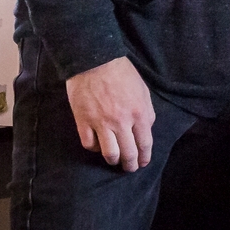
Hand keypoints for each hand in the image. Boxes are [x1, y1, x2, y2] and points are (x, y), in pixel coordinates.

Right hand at [65, 56, 154, 171]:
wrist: (95, 61)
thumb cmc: (122, 73)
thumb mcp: (143, 91)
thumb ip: (146, 112)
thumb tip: (146, 129)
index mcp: (139, 113)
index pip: (145, 143)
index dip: (145, 157)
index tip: (143, 163)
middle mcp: (122, 122)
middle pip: (128, 153)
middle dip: (130, 164)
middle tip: (129, 168)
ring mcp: (101, 123)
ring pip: (109, 153)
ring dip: (113, 160)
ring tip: (114, 161)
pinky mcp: (83, 122)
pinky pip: (89, 144)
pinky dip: (94, 149)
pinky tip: (98, 146)